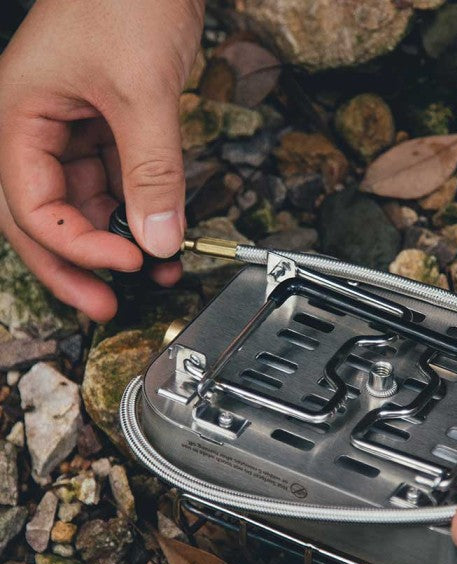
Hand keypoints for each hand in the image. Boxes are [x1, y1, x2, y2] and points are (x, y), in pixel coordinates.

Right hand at [0, 0, 203, 320]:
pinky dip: (141, 213)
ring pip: (85, 206)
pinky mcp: (109, 131)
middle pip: (46, 217)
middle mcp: (38, 129)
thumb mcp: (141, 92)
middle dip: (78, 264)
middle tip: (107, 305)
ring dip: (119, 243)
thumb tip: (159, 240)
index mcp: (18, 116)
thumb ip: (152, 171)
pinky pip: (118, 185)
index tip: (127, 263)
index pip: (31, 205)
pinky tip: (165, 238)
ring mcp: (73, 132)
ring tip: (155, 276)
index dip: (75, 245)